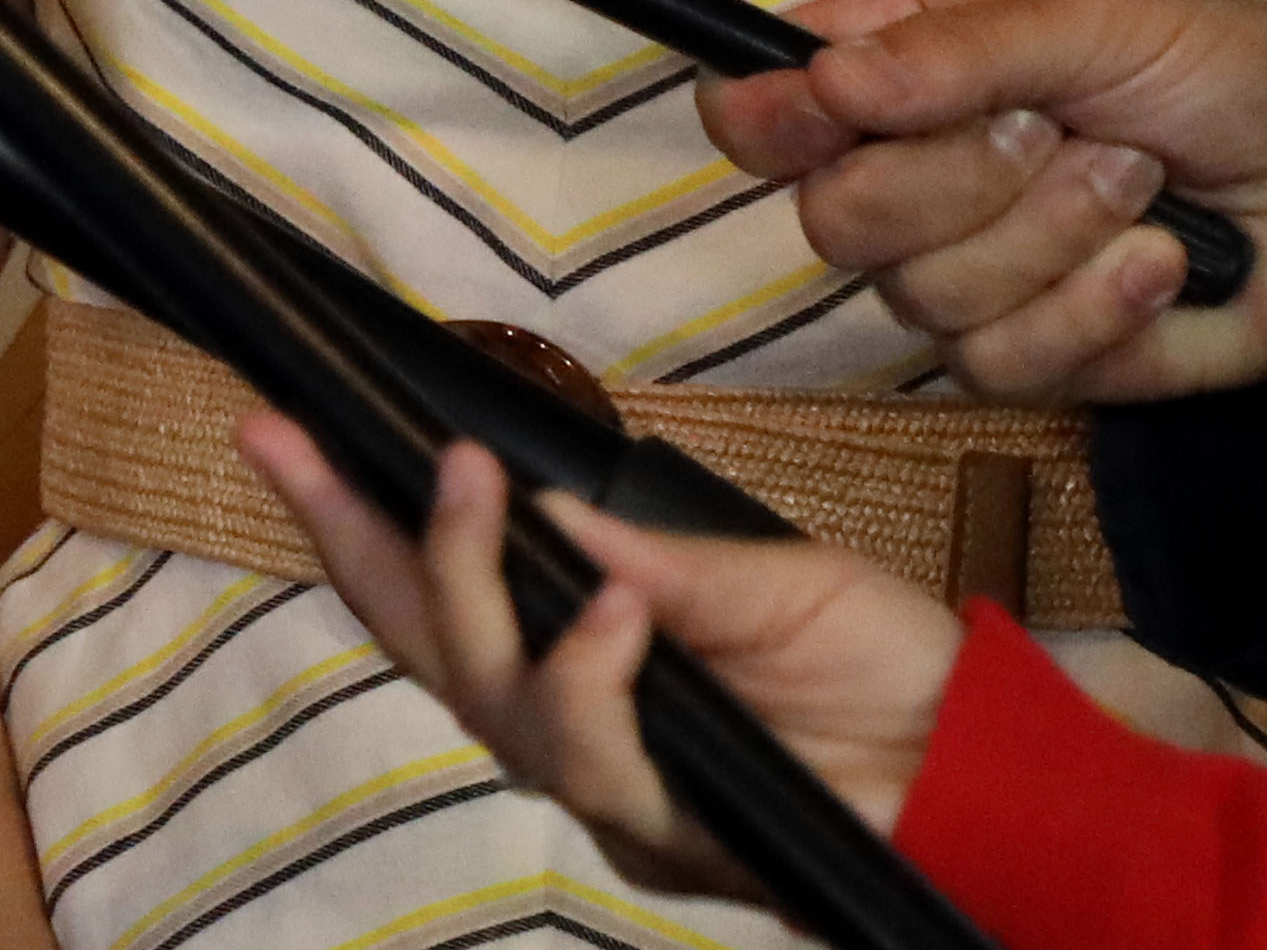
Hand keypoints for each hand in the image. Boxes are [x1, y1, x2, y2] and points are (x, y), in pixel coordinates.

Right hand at [238, 417, 954, 903]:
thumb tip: (526, 494)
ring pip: (490, 703)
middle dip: (351, 541)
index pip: (436, 588)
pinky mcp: (669, 835)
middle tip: (299, 444)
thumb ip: (650, 554)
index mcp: (580, 647)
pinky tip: (616, 614)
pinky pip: (595, 762)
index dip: (350, 518)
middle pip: (424, 645)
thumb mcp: (763, 572)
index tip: (275, 432)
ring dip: (472, 588)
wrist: (990, 765)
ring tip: (481, 495)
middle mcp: (572, 721)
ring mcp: (613, 787)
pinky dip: (592, 676)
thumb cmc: (883, 665)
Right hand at [698, 0, 1266, 399]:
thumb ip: (950, 47)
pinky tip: (1160, 263)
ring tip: (1140, 183)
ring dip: (1052, 233)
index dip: (768, 120)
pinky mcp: (1027, 360)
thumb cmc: (1207, 72)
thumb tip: (823, 83)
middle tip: (1049, 130)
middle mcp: (902, 181)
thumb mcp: (1086, 16)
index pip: (756, 111)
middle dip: (954, 179)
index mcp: (889, 77)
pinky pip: (1003, 361)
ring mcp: (958, 279)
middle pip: (828, 217)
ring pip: (923, 294)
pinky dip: (1097, 307)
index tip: (828, 114)